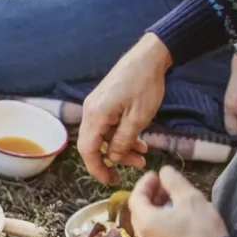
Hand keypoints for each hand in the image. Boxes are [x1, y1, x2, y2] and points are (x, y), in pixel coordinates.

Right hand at [78, 34, 171, 184]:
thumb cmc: (145, 85)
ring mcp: (96, 106)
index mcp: (96, 115)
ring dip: (121, 147)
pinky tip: (139, 140)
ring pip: (103, 136)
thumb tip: (112, 158)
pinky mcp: (104, 103)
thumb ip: (123, 141)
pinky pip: (108, 126)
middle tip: (136, 166)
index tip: (111, 180)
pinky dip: (121, 136)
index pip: (87, 150)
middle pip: (94, 144)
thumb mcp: (138, 118)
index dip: (97, 168)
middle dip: (114, 159)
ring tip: (143, 154)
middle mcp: (90, 112)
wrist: (148, 57)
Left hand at [127, 166, 228, 236]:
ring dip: (155, 208)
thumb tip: (164, 171)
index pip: (136, 197)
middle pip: (139, 210)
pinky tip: (175, 217)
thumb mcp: (190, 198)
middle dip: (150, 195)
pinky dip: (158, 222)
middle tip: (166, 185)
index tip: (157, 174)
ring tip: (173, 199)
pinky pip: (152, 235)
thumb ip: (173, 181)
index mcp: (144, 222)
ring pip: (145, 223)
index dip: (145, 183)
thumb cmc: (202, 229)